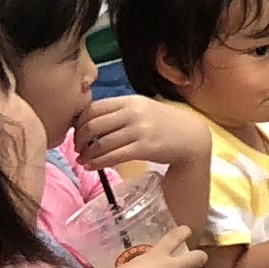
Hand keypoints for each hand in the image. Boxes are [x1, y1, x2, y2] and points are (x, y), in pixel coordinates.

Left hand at [73, 95, 209, 181]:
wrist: (191, 136)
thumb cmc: (163, 123)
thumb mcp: (142, 109)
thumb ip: (118, 112)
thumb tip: (86, 123)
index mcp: (130, 101)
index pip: (93, 108)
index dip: (79, 122)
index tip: (77, 133)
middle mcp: (134, 113)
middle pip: (93, 125)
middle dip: (79, 140)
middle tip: (78, 149)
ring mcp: (139, 130)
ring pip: (100, 143)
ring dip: (86, 154)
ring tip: (83, 160)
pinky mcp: (144, 148)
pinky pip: (112, 156)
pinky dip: (96, 163)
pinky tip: (91, 167)